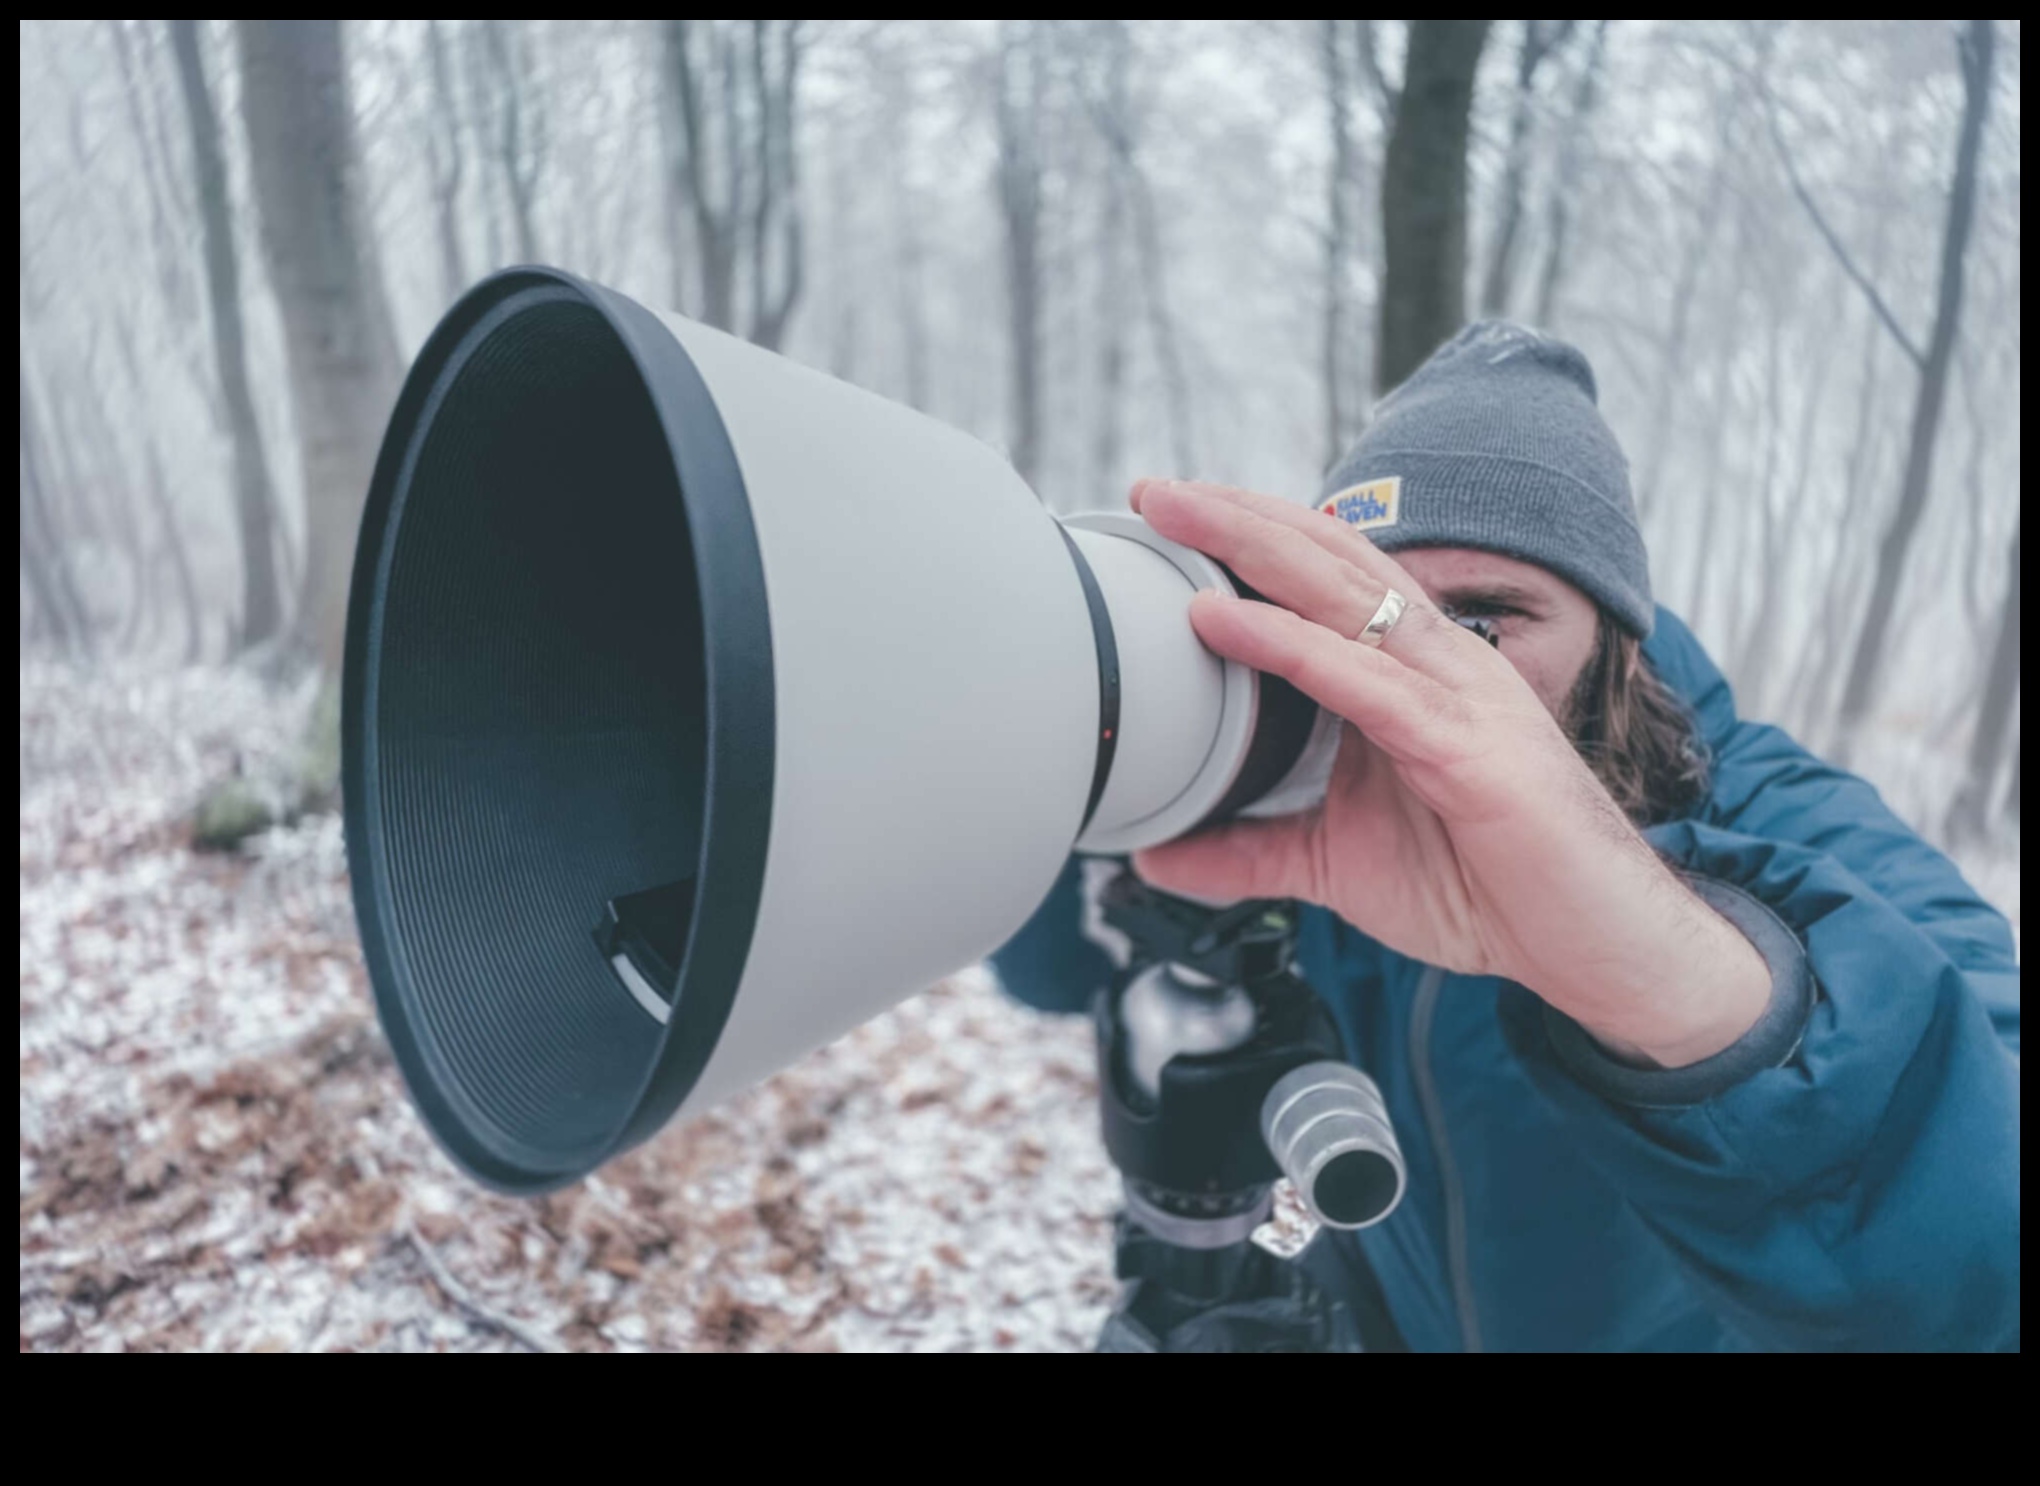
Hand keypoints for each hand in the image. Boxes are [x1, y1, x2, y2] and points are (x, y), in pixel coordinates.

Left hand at [1127, 479, 1769, 1068]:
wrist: (1597, 946)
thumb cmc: (1489, 889)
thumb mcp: (1338, 866)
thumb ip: (1250, 852)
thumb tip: (1153, 856)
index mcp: (1415, 672)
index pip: (1326, 576)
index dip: (1253, 537)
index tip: (1170, 516)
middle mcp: (1439, 661)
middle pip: (1327, 558)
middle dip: (1236, 515)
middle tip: (1151, 489)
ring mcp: (1457, 694)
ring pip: (1341, 593)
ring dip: (1249, 546)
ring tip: (1174, 515)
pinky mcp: (1465, 745)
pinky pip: (1360, 680)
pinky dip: (1285, 644)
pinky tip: (1220, 620)